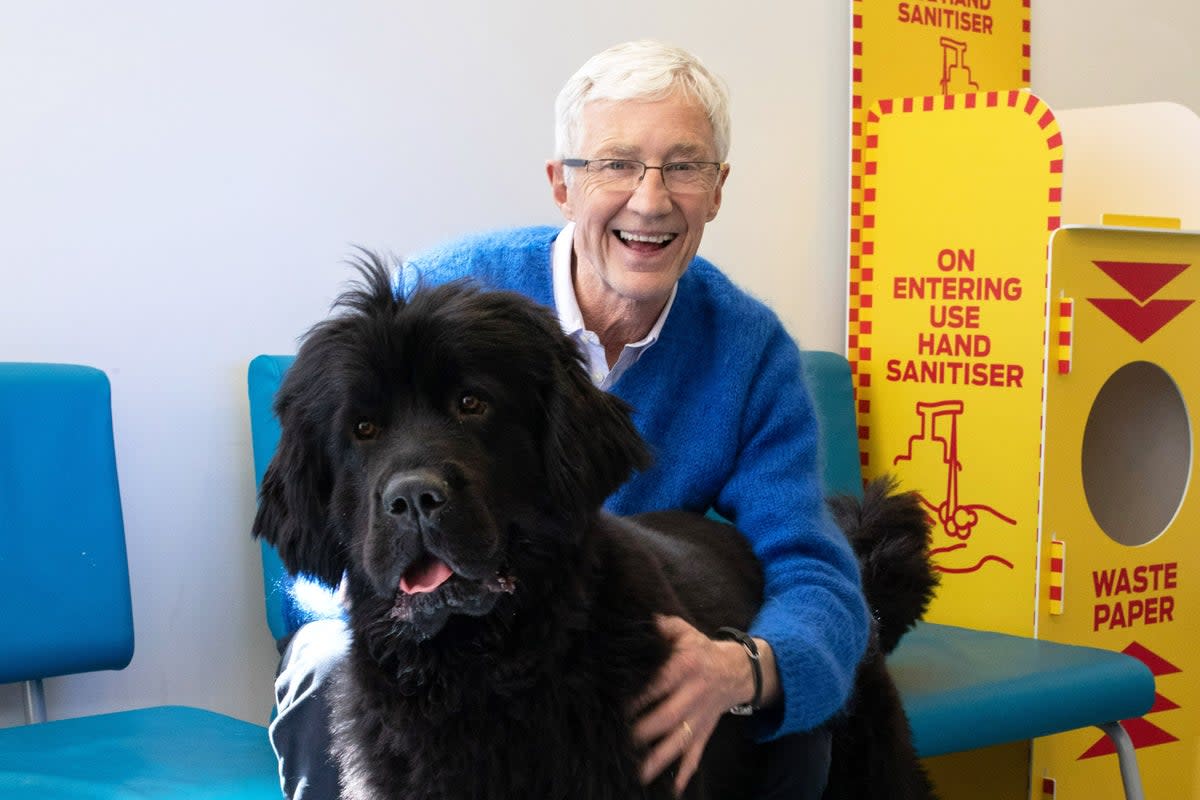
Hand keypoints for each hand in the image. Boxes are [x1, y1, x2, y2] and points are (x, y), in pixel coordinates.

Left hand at [629, 615, 754, 795]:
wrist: (738, 669)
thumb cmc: (701, 650)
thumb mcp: (684, 631)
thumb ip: (662, 626)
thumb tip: (640, 619)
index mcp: (686, 667)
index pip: (659, 683)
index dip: (640, 696)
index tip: (617, 707)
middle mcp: (694, 694)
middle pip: (668, 717)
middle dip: (645, 731)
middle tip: (621, 743)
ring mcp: (701, 716)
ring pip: (680, 740)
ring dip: (660, 759)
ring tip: (640, 774)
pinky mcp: (706, 731)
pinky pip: (696, 753)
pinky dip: (686, 772)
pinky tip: (674, 789)